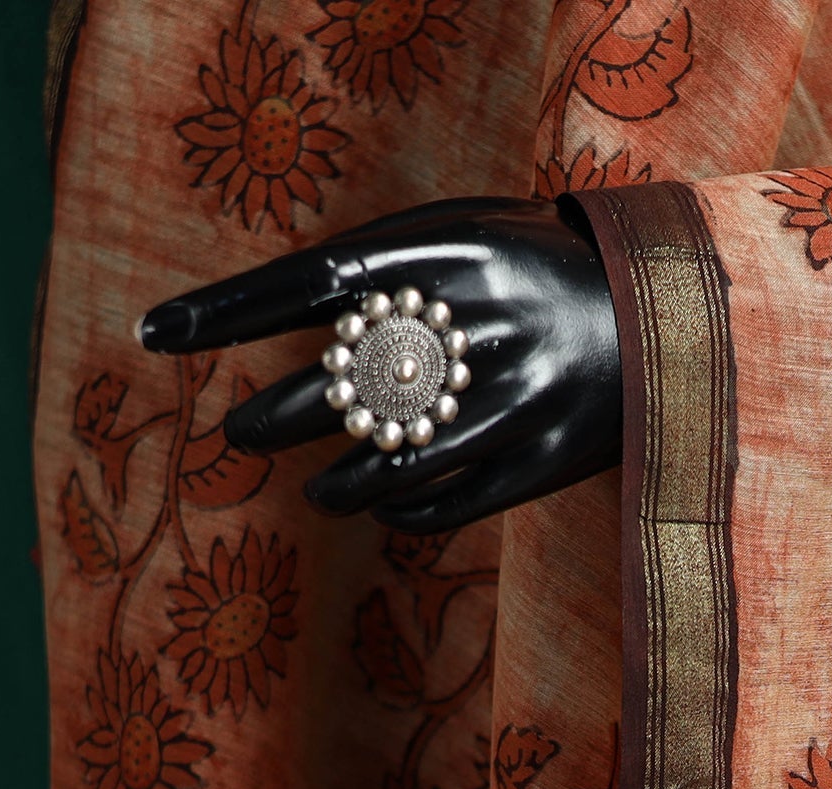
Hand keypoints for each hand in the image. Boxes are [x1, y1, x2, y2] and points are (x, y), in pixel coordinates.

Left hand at [138, 196, 622, 534]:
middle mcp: (484, 322)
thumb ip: (389, 272)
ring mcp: (519, 397)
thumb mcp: (471, 235)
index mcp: (457, 248)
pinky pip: (447, 502)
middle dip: (275, 417)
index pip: (313, 279)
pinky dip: (402, 510)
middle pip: (343, 383)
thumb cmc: (544, 271)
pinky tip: (383, 506)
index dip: (229, 310)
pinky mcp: (548, 459)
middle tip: (238, 431)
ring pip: (390, 463)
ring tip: (315, 487)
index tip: (159, 334)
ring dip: (336, 484)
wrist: (671, 321)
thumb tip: (278, 314)